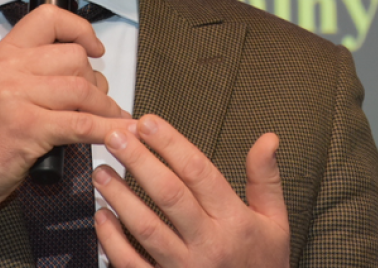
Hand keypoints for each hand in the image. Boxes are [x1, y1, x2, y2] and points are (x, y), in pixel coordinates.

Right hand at [0, 5, 129, 255]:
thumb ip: (29, 72)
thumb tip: (80, 70)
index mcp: (2, 54)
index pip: (48, 18)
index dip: (79, 28)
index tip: (94, 47)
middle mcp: (8, 69)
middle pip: (74, 58)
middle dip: (96, 80)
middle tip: (97, 101)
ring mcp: (17, 97)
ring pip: (82, 88)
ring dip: (105, 107)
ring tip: (111, 120)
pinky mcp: (28, 128)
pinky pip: (80, 124)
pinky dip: (105, 129)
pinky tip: (115, 133)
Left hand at [94, 115, 289, 267]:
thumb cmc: (262, 266)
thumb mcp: (275, 222)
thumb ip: (266, 179)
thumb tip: (268, 139)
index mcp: (234, 222)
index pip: (199, 172)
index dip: (171, 144)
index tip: (148, 123)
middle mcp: (208, 245)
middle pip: (168, 194)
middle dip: (139, 161)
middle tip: (116, 136)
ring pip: (145, 227)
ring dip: (120, 197)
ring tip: (102, 171)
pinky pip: (132, 263)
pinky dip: (112, 240)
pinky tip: (102, 216)